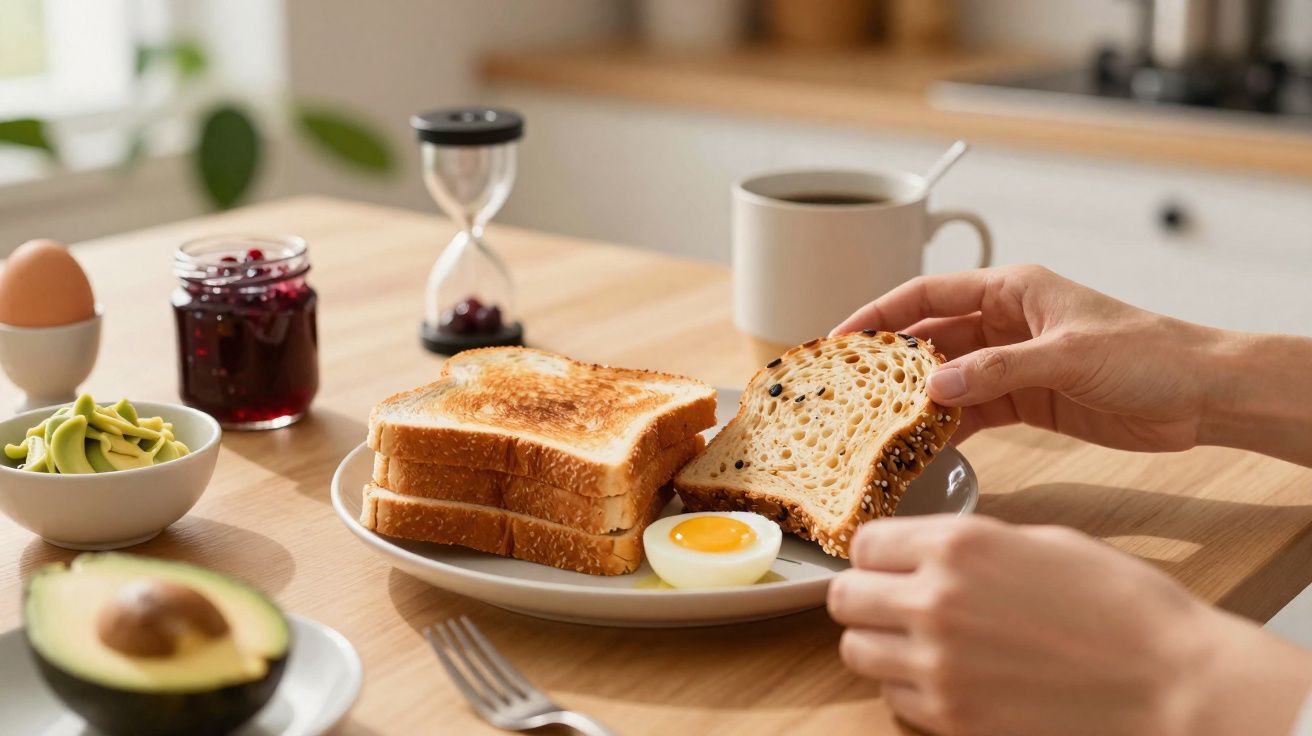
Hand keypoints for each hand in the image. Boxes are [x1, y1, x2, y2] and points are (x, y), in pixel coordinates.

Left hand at [827, 515, 1311, 735]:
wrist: (1173, 684)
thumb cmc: (1122, 606)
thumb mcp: (1041, 541)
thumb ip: (969, 544)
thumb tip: (925, 552)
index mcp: (957, 545)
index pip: (864, 544)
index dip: (876, 553)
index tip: (889, 562)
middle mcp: (933, 602)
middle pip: (844, 598)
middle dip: (864, 596)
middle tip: (892, 603)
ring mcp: (937, 666)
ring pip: (855, 652)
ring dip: (879, 644)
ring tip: (918, 642)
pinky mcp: (952, 719)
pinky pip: (893, 699)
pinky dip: (908, 689)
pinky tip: (948, 678)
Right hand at [830, 265, 1218, 449]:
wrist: (1203, 396)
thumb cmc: (1148, 353)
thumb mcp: (1066, 356)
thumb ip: (998, 371)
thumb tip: (933, 387)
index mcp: (1013, 290)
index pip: (928, 294)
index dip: (881, 314)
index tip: (841, 338)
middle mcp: (1006, 322)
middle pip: (931, 339)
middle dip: (890, 362)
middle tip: (848, 390)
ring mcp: (1014, 363)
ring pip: (948, 378)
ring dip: (917, 399)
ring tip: (876, 423)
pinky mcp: (1028, 401)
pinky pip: (974, 411)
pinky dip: (948, 426)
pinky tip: (922, 443)